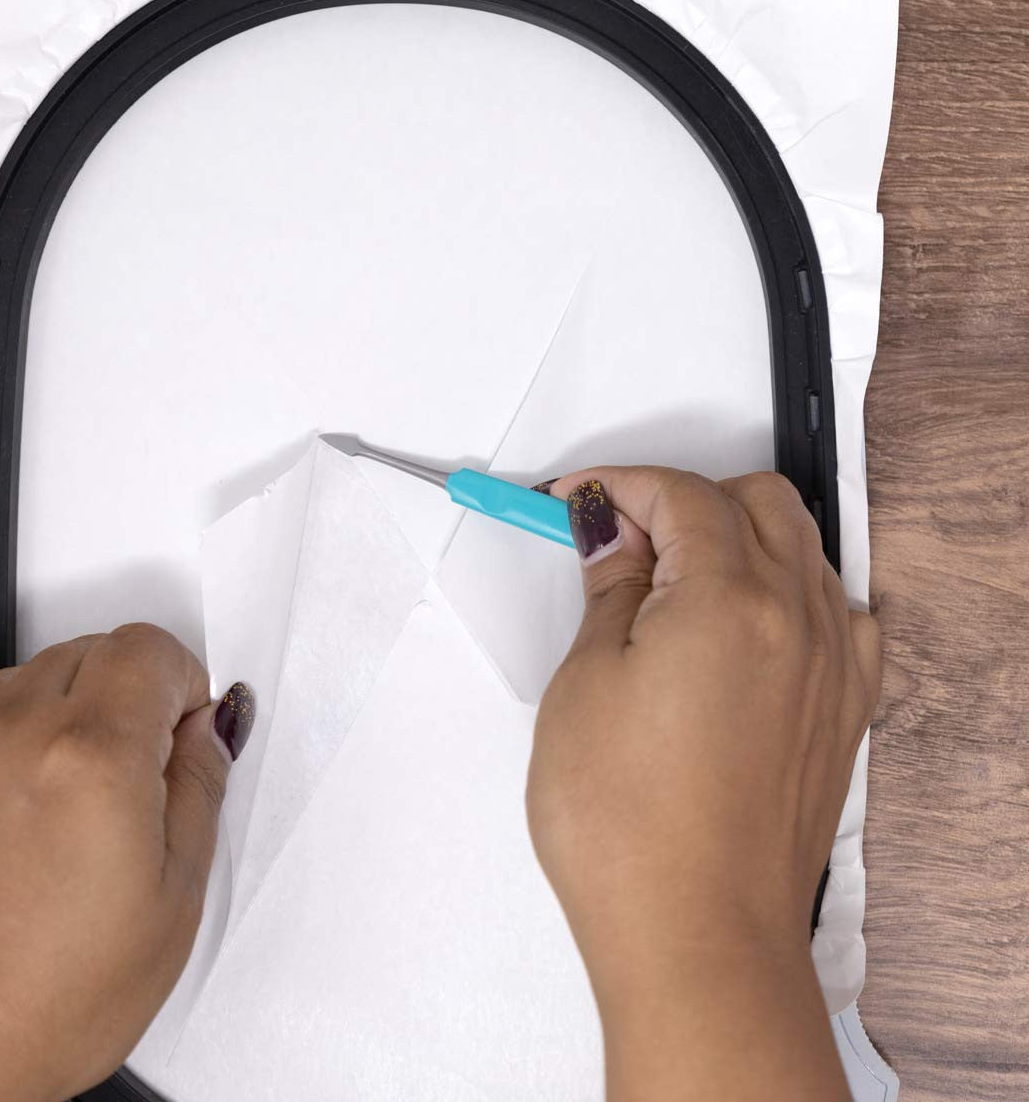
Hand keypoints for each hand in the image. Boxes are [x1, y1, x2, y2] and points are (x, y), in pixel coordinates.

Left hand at [0, 624, 251, 1101]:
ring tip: (64, 794)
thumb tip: (210, 732)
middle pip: (96, 650)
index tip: (182, 727)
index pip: (152, 648)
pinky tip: (1, 763)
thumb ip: (199, 794)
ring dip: (64, 707)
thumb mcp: (168, 910)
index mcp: (94, 757)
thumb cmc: (25, 1012)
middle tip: (133, 776)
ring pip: (31, 668)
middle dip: (131, 697)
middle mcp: (15, 730)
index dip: (184, 684)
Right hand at [527, 469, 878, 1101]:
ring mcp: (832, 666)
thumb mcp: (585, 684)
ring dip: (736, 534)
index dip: (621, 484)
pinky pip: (837, 611)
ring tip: (672, 579)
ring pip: (801, 546)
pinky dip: (791, 589)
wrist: (696, 937)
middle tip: (618, 539)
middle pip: (755, 501)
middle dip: (682, 498)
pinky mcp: (843, 712)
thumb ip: (610, 589)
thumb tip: (612, 533)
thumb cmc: (629, 829)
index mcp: (730, 599)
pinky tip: (746, 623)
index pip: (682, 494)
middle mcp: (798, 619)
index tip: (579, 499)